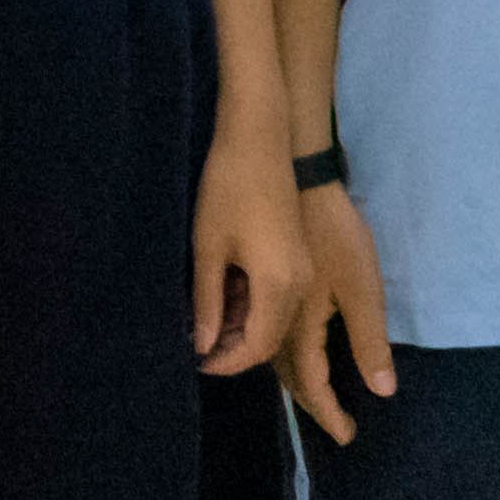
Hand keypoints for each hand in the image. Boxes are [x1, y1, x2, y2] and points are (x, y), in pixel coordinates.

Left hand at [190, 134, 315, 378]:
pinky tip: (225, 289)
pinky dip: (254, 303)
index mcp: (278, 286)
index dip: (227, 361)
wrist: (260, 137)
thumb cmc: (228, 189)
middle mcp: (299, 285)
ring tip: (206, 316)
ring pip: (276, 317)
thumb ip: (208, 301)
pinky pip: (280, 295)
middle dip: (234, 346)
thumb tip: (203, 346)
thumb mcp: (209, 248)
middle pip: (270, 336)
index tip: (197, 362)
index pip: (257, 347)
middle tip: (198, 341)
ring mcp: (302, 268)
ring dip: (243, 324)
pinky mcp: (299, 254)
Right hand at [285, 181, 399, 444]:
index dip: (327, 412)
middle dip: (309, 401)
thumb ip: (369, 340)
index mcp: (298, 326)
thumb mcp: (362, 288)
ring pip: (271, 353)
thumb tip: (383, 390)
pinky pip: (265, 329)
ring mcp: (264, 298)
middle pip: (286, 374)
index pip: (310, 383)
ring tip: (312, 394)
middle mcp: (276, 319)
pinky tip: (288, 345)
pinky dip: (276, 350)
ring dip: (291, 379)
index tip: (346, 436)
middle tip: (330, 421)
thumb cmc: (333, 233)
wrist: (294, 176)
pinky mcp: (261, 279)